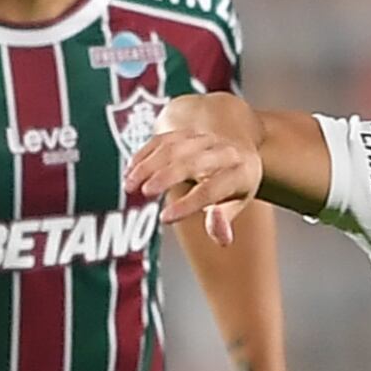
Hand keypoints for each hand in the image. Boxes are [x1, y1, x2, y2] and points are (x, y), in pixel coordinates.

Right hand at [124, 94, 263, 245]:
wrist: (239, 151)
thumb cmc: (236, 185)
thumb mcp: (237, 204)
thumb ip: (223, 222)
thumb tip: (222, 239)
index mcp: (240, 173)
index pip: (212, 190)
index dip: (188, 204)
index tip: (165, 217)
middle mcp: (224, 152)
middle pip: (191, 163)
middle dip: (165, 176)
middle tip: (144, 193)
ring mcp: (204, 139)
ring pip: (173, 148)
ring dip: (148, 165)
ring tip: (130, 185)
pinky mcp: (187, 132)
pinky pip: (163, 139)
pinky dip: (144, 154)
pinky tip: (130, 170)